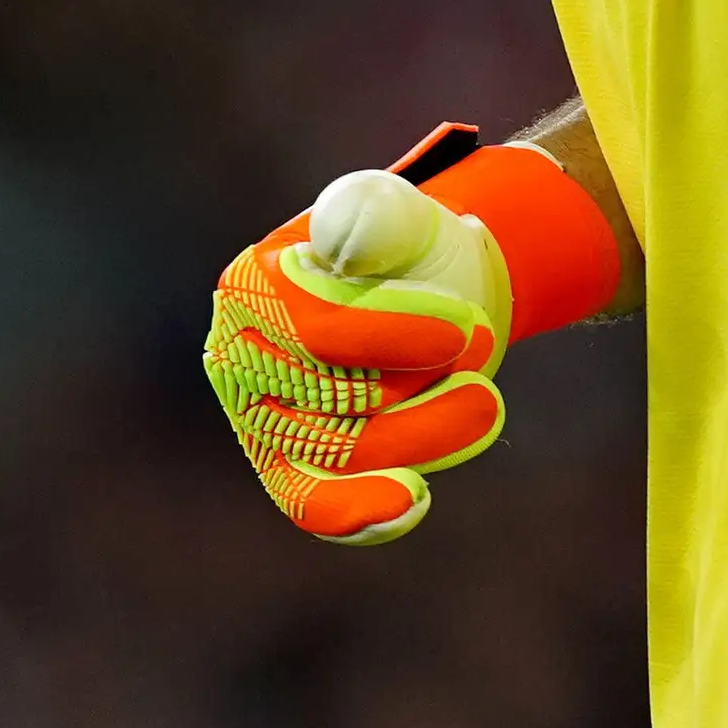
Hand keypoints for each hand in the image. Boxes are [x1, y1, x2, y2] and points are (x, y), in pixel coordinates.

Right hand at [204, 153, 513, 545]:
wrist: (432, 298)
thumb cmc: (408, 251)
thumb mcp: (401, 214)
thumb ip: (372, 215)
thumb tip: (340, 241)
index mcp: (252, 288)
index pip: (314, 327)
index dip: (391, 332)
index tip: (464, 325)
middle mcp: (241, 361)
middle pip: (329, 400)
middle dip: (419, 384)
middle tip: (486, 356)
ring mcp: (265, 423)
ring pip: (338, 457)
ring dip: (424, 434)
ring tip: (484, 404)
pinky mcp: (295, 471)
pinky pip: (315, 505)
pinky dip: (361, 514)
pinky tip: (414, 500)